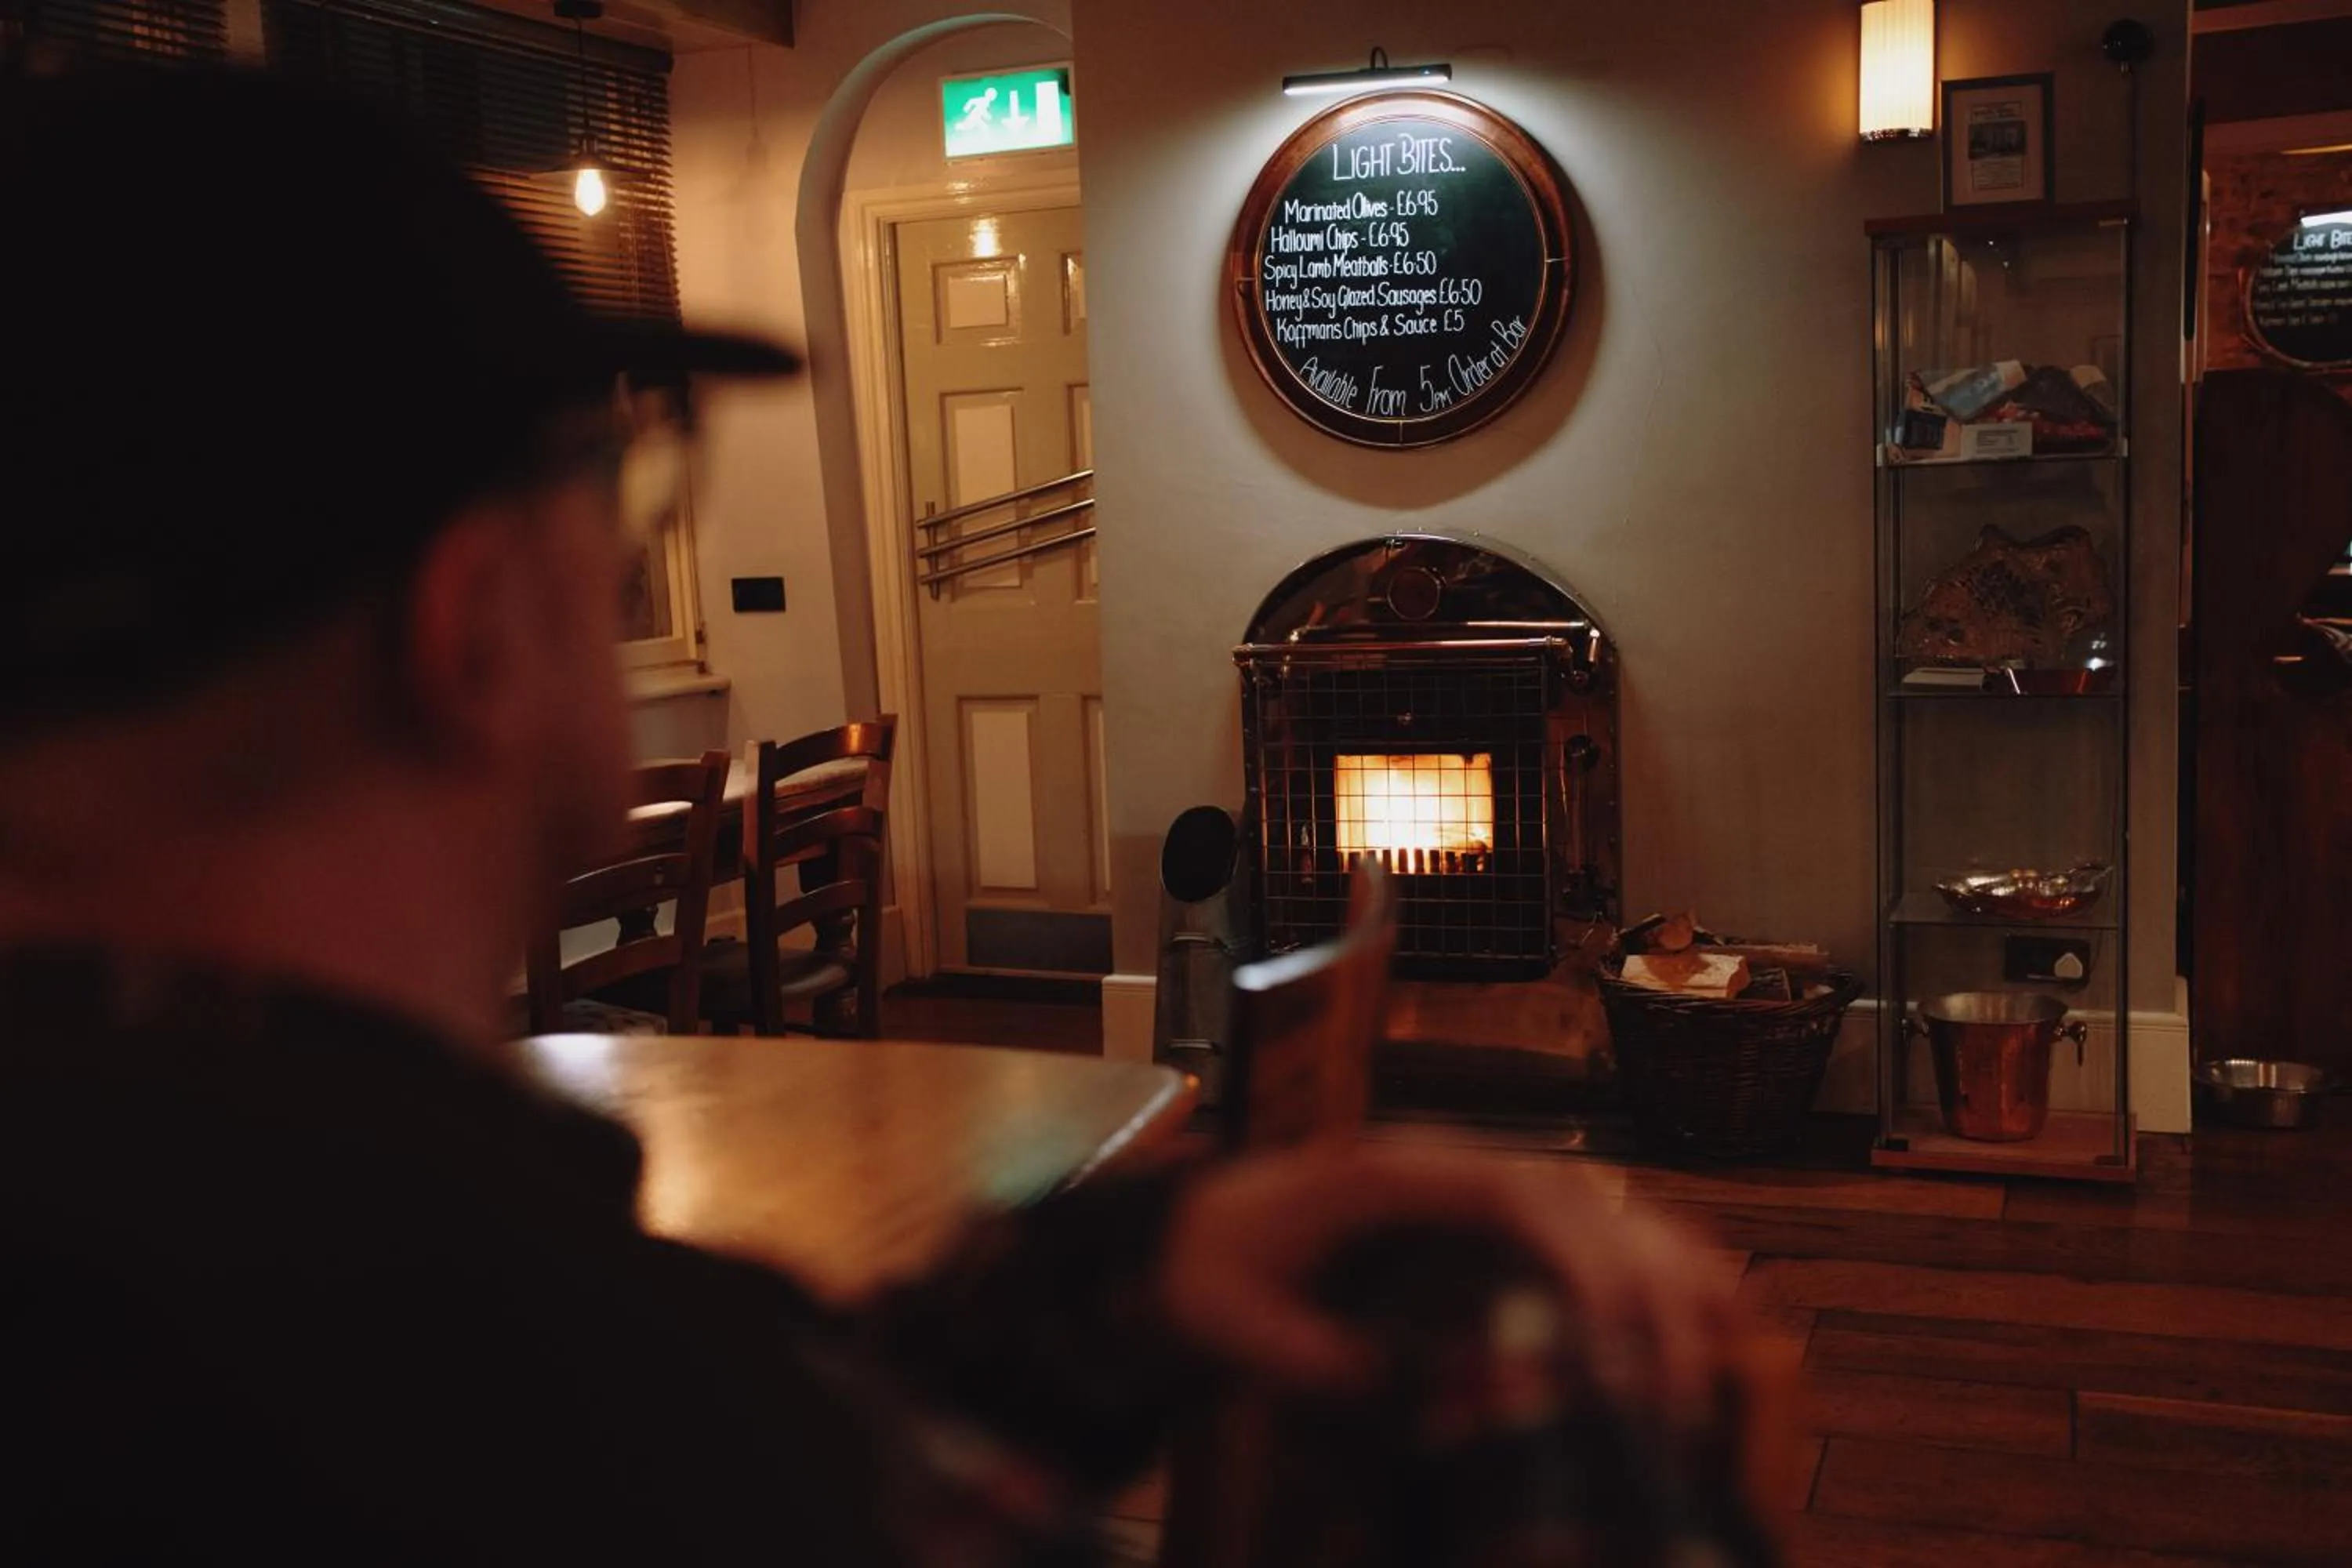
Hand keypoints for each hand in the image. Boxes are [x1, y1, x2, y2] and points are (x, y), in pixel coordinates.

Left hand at [1157, 1142, 1735, 1422]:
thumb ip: (1314, 1364)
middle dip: (1646, 1291)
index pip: (1513, 1197)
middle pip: (1583, 1201)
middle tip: (1674, 1402)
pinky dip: (1661, 1271)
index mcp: (1391, 1177)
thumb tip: (1411, 1400)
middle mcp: (1450, 1167)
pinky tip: (1716, 1324)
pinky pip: (1596, 1233)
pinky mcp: (1492, 1224)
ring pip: (1608, 1209)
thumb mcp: (1237, 1329)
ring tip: (1729, 1367)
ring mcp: (1477, 1187)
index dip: (1582, 1259)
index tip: (1620, 1340)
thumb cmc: (1210, 1278)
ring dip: (1674, 1279)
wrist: (1187, 1238)